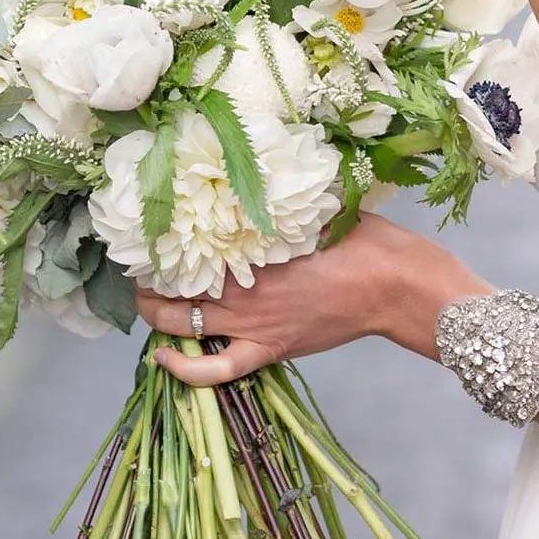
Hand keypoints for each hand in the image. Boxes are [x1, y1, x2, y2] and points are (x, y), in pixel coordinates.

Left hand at [136, 211, 470, 386]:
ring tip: (146, 302)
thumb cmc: (364, 240)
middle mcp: (244, 287)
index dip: (161, 239)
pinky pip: (216, 369)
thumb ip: (284, 197)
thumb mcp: (319, 205)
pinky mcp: (269, 350)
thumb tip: (262, 169)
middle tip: (142, 266)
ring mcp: (253, 324)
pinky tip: (162, 358)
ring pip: (182, 324)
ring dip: (156, 314)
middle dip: (149, 278)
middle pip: (174, 284)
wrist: (396, 285)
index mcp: (253, 247)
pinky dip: (184, 369)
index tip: (150, 229)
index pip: (188, 244)